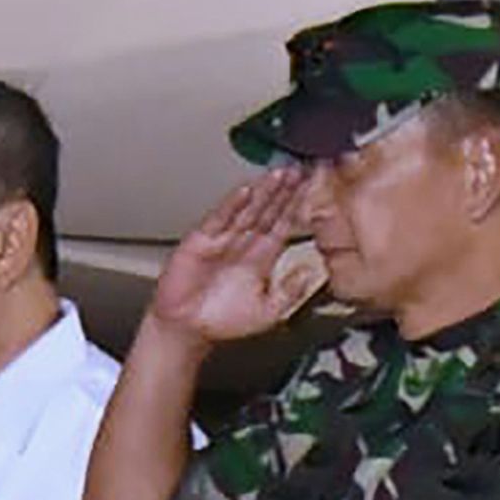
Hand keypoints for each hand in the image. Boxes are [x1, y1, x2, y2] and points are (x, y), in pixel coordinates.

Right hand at [145, 171, 323, 345]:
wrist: (185, 329)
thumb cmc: (221, 321)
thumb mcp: (267, 313)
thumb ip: (289, 293)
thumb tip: (309, 274)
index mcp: (261, 258)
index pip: (284, 225)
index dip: (298, 207)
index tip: (313, 189)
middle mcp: (243, 244)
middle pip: (268, 211)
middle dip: (284, 191)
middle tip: (301, 169)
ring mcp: (223, 239)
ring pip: (248, 210)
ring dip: (263, 191)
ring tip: (280, 173)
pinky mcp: (201, 240)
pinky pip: (219, 219)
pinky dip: (232, 205)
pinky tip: (246, 190)